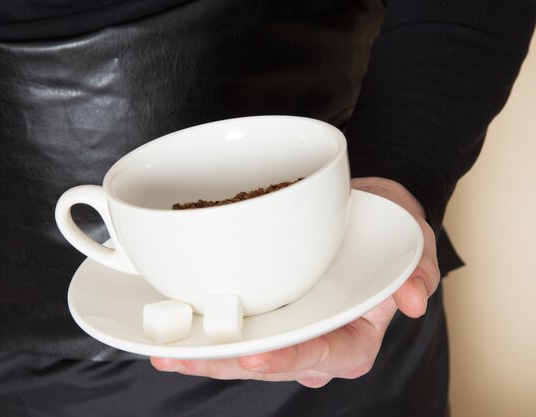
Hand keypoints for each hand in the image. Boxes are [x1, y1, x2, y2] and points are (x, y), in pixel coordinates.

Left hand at [150, 177, 439, 387]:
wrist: (362, 216)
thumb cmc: (386, 233)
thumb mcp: (412, 244)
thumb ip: (417, 271)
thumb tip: (414, 300)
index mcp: (354, 338)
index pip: (324, 356)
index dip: (289, 360)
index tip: (256, 356)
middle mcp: (317, 343)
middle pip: (272, 364)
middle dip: (229, 364)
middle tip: (188, 357)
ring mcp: (289, 332)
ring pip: (245, 356)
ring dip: (206, 357)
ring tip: (167, 353)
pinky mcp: (268, 316)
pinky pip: (235, 333)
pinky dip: (203, 336)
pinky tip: (172, 337)